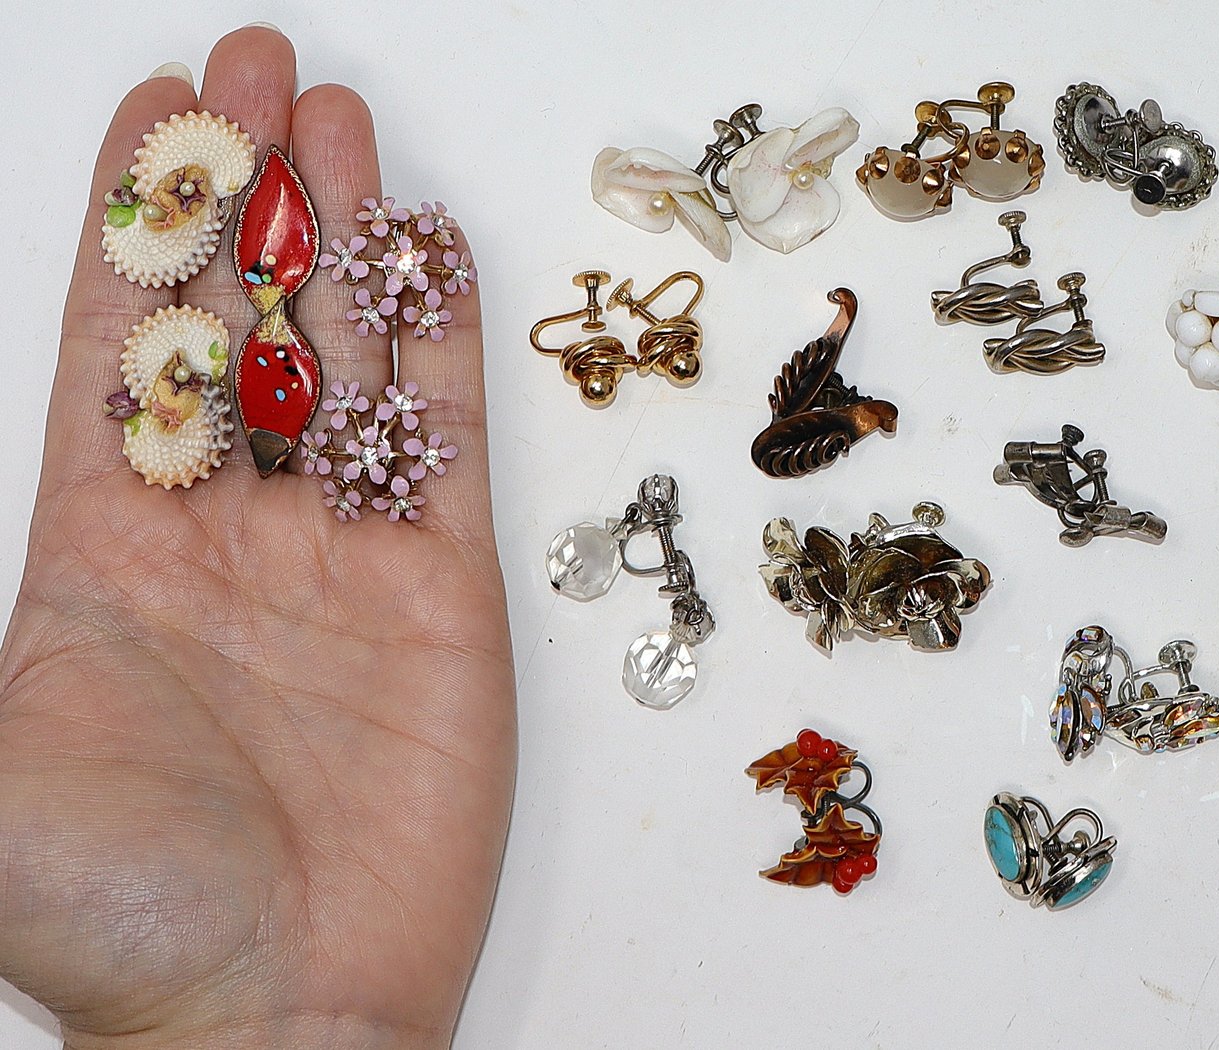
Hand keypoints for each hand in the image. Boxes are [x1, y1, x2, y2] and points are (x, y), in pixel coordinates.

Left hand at [0, 28, 511, 1047]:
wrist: (281, 1011)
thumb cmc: (114, 908)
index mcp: (100, 550)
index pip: (114, 348)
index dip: (132, 225)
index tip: (154, 110)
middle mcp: (222, 533)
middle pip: (234, 326)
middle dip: (245, 195)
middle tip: (259, 69)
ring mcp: (338, 555)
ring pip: (341, 360)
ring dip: (343, 238)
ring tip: (340, 119)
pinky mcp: (442, 591)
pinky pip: (439, 440)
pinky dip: (440, 342)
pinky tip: (433, 251)